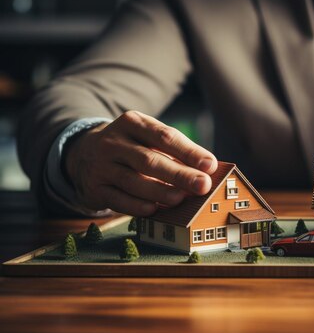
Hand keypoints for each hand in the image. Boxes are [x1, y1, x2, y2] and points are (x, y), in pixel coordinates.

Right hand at [64, 111, 217, 215]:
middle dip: (179, 174)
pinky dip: (136, 206)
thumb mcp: (148, 138)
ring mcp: (101, 165)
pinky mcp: (95, 188)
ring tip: (181, 198)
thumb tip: (208, 170)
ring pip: (133, 181)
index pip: (165, 136)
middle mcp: (113, 142)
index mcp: (133, 123)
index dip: (189, 152)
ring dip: (159, 192)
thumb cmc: (132, 147)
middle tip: (202, 185)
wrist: (83, 153)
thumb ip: (176, 150)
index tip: (210, 166)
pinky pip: (118, 199)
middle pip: (150, 160)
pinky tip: (154, 210)